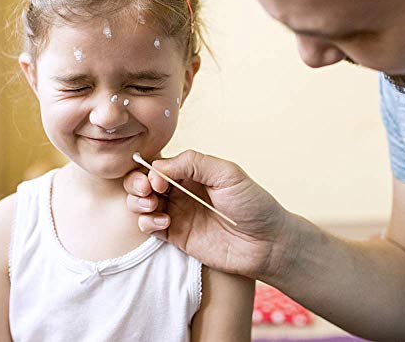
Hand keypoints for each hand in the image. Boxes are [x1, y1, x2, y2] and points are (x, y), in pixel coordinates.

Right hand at [124, 150, 291, 279]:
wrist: (267, 242)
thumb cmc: (252, 203)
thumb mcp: (227, 173)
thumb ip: (194, 163)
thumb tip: (159, 167)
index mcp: (193, 171)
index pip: (160, 163)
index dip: (150, 169)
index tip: (157, 179)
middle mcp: (181, 190)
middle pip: (144, 181)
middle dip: (137, 183)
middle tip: (148, 191)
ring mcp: (178, 213)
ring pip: (142, 203)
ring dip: (138, 202)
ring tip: (154, 205)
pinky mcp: (176, 236)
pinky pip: (149, 226)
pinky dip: (147, 222)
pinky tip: (165, 223)